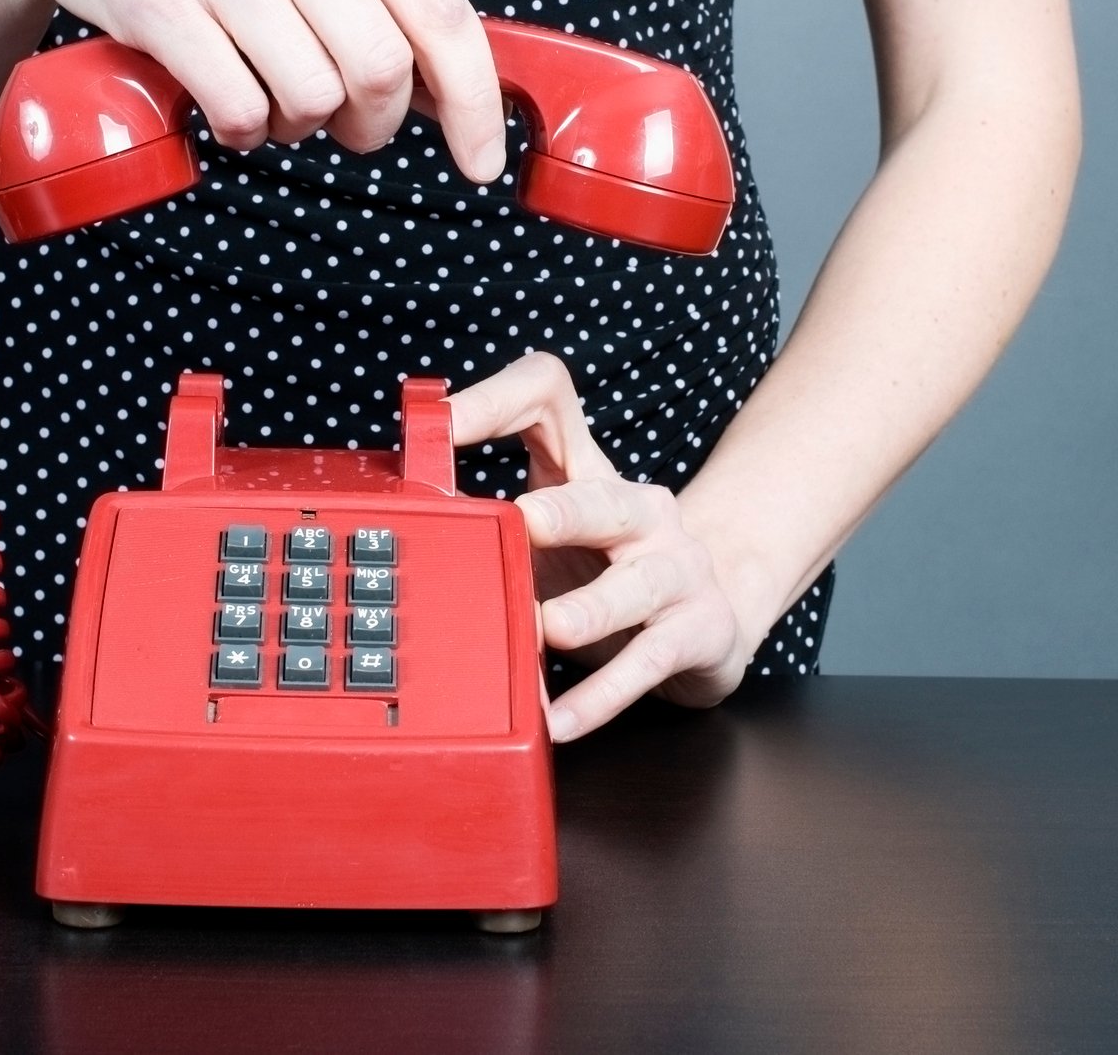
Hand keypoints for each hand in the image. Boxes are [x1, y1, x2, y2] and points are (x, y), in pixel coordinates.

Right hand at [0, 0, 505, 180]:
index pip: (440, 11)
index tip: (481, 161)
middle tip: (343, 126)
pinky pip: (239, 106)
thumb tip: (450, 90)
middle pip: (380, 66)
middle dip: (373, 124)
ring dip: (300, 128)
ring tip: (269, 102)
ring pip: (312, 94)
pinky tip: (227, 109)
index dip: (475, 101)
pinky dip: (244, 133)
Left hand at [448, 353, 757, 741]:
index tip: (443, 423)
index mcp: (593, 472)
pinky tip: (563, 718)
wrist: (712, 619)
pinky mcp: (701, 629)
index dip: (496, 401)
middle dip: (565, 511)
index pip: (549, 399)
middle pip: (606, 496)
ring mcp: (679, 568)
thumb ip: (493, 520)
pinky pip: (648, 662)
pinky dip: (602, 695)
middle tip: (524, 524)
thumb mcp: (552, 536)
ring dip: (590, 609)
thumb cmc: (610, 573)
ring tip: (550, 630)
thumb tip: (405, 511)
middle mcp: (643, 510)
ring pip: (637, 585)